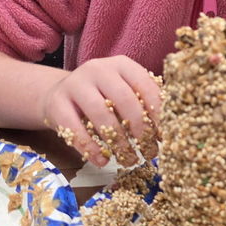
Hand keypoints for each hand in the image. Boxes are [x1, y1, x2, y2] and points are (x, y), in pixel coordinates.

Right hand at [40, 55, 161, 166]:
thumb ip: (143, 104)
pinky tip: (103, 160)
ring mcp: (75, 84)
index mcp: (121, 65)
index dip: (157, 112)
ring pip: (101, 115)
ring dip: (118, 142)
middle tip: (148, 149)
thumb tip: (168, 130)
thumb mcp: (124, 92)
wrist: (60, 95)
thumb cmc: (102, 98)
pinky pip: (76, 130)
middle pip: (124, 99)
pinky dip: (91, 148)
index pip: (145, 85)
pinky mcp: (57, 104)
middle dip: (140, 128)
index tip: (163, 134)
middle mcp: (98, 69)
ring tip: (129, 159)